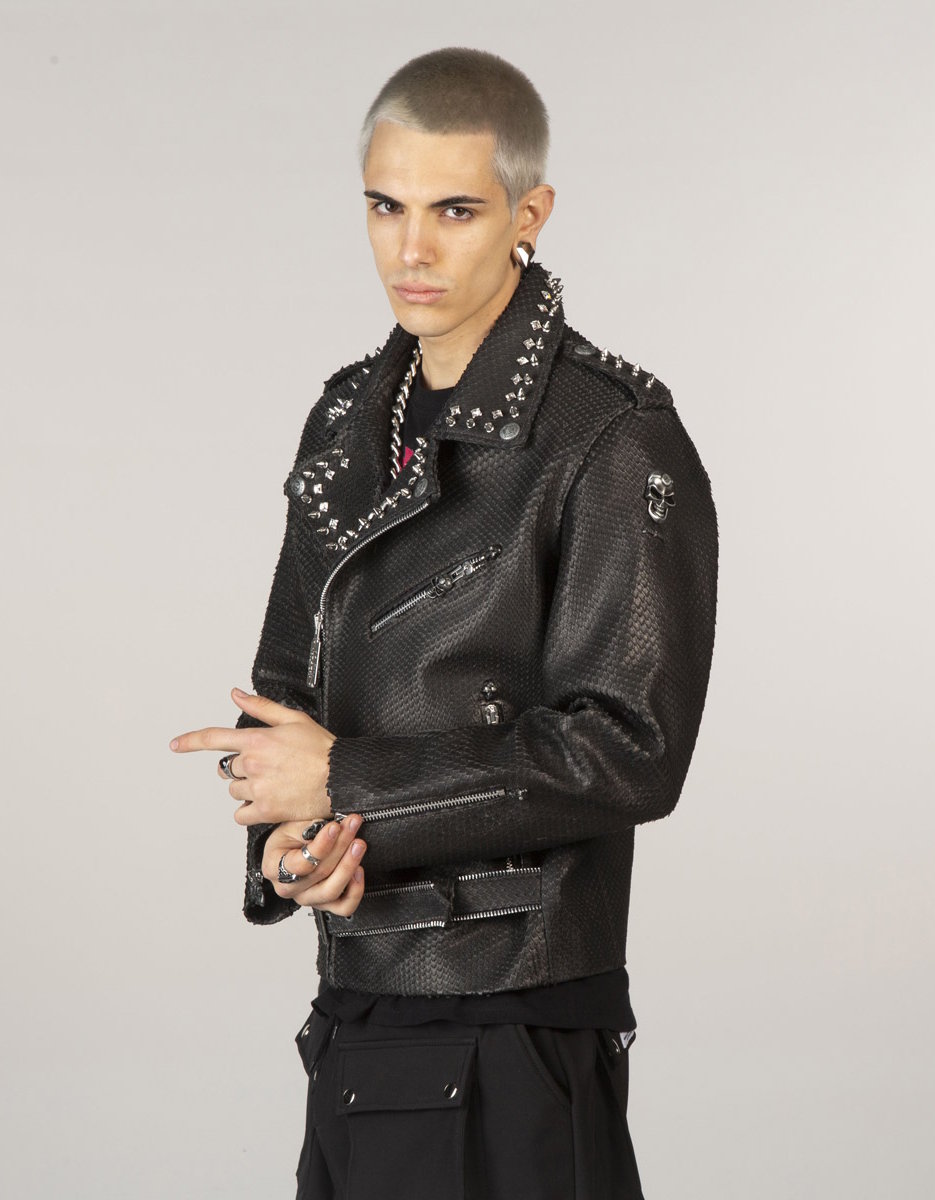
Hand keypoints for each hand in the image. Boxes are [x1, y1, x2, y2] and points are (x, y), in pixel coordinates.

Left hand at [169, 688, 336, 825]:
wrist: (342, 777)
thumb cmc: (322, 748)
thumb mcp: (293, 719)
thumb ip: (260, 707)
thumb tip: (236, 694)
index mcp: (257, 739)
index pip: (213, 738)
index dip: (190, 741)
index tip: (176, 745)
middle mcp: (252, 764)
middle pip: (228, 769)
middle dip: (243, 768)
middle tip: (268, 768)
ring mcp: (257, 789)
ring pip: (235, 791)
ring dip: (248, 789)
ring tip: (274, 785)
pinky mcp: (266, 811)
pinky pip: (241, 815)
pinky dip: (249, 811)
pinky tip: (267, 803)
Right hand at [265, 816, 367, 914]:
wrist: (290, 850)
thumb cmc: (288, 838)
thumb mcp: (290, 826)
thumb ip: (306, 827)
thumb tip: (327, 827)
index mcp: (274, 868)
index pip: (300, 863)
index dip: (321, 845)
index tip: (335, 827)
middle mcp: (289, 888)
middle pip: (320, 874)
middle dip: (340, 847)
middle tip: (352, 826)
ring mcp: (308, 898)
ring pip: (332, 891)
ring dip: (349, 866)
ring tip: (358, 845)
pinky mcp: (325, 904)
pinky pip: (344, 907)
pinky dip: (355, 891)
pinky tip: (359, 870)